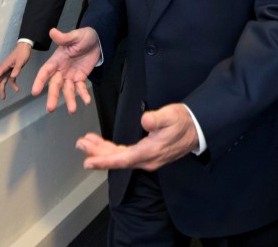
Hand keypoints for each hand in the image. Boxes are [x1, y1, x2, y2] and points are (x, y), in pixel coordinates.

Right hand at [0, 42, 31, 100]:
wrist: (25, 47)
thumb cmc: (22, 53)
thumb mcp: (20, 61)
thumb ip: (17, 69)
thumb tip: (12, 77)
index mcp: (4, 66)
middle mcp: (4, 69)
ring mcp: (8, 70)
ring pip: (3, 81)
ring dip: (2, 89)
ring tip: (3, 98)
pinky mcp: (12, 70)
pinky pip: (11, 79)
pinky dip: (13, 85)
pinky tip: (17, 90)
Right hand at [31, 27, 100, 112]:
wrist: (96, 40)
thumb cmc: (82, 37)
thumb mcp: (74, 36)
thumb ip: (63, 37)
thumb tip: (52, 31)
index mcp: (56, 60)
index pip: (45, 72)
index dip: (39, 81)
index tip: (34, 92)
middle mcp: (61, 70)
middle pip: (55, 85)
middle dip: (52, 96)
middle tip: (50, 108)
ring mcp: (70, 75)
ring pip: (67, 90)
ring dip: (70, 100)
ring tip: (72, 110)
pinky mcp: (80, 78)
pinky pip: (80, 88)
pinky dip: (83, 95)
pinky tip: (87, 101)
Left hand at [75, 103, 199, 170]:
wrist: (197, 129)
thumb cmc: (183, 121)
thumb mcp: (171, 116)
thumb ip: (158, 119)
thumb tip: (146, 120)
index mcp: (150, 152)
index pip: (122, 159)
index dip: (104, 160)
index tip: (88, 161)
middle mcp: (147, 160)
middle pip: (117, 159)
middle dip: (97, 153)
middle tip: (80, 144)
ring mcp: (147, 159)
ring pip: (120, 157)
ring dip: (102, 151)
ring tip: (87, 142)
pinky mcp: (148, 154)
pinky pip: (125, 155)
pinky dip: (112, 150)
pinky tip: (104, 145)